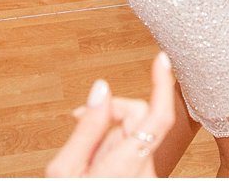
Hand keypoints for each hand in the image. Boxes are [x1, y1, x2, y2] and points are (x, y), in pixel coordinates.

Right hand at [47, 52, 175, 177]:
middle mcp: (146, 174)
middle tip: (77, 119)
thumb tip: (102, 88)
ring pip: (136, 139)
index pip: (156, 117)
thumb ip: (87, 127)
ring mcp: (149, 180)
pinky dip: (117, 153)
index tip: (162, 60)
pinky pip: (136, 155)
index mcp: (126, 166)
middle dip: (112, 114)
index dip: (162, 85)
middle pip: (139, 121)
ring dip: (111, 139)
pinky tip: (97, 167)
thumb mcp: (65, 169)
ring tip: (85, 161)